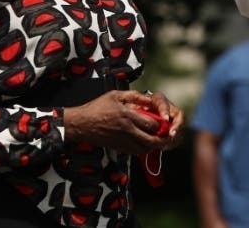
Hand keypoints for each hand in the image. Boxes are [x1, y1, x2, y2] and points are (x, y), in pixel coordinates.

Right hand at [64, 90, 182, 153]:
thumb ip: (135, 96)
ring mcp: (121, 141)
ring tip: (159, 140)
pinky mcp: (117, 147)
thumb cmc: (97, 107)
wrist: (80, 124)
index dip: (161, 125)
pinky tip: (146, 143)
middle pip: (150, 140)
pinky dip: (143, 149)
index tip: (165, 121)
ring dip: (153, 146)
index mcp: (127, 116)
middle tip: (168, 135)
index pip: (151, 124)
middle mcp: (126, 131)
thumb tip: (150, 98)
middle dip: (161, 139)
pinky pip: (134, 152)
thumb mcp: (115, 95)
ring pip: (143, 149)